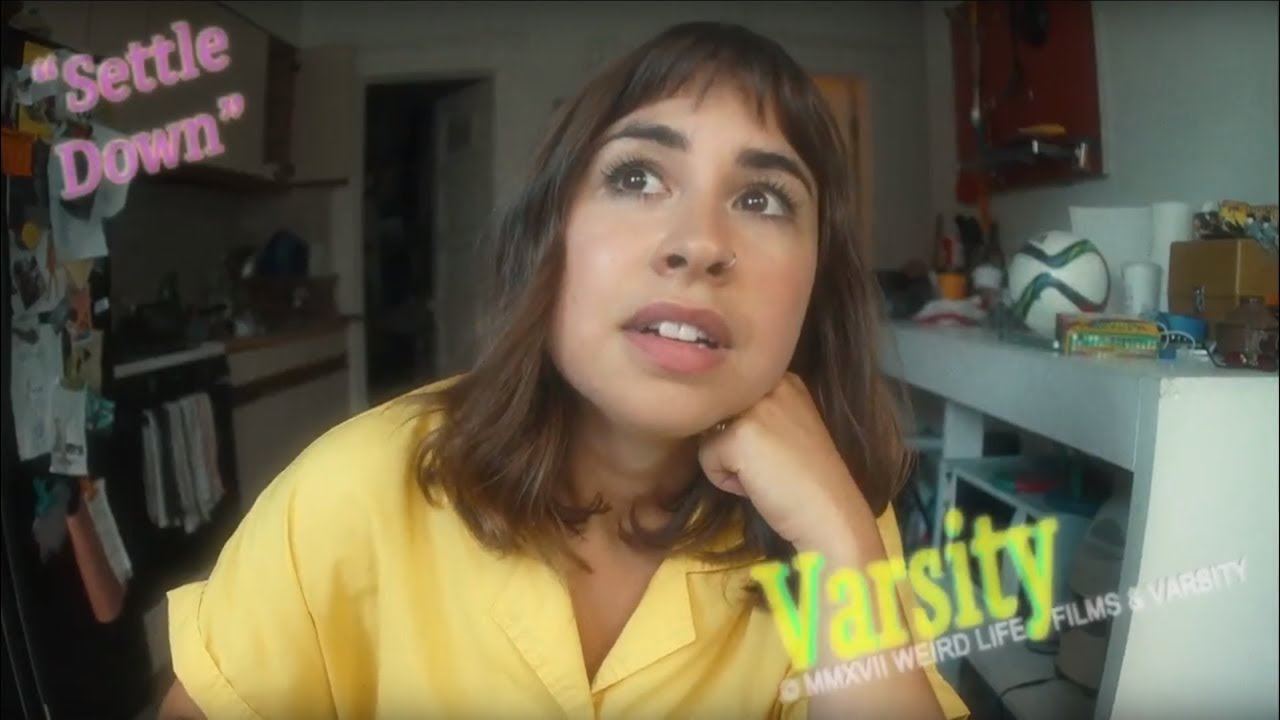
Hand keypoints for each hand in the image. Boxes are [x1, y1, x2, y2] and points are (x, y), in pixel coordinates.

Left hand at [698, 373, 876, 557]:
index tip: (773, 449)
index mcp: (785, 380)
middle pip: (720, 412)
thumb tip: (714, 418)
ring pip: (709, 433)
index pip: (734, 395)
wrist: (830, 514)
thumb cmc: (809, 479)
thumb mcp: (789, 428)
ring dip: (728, 461)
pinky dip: (725, 480)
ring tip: (764, 475)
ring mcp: (755, 408)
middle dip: (733, 442)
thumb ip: (758, 413)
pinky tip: (757, 486)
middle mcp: (770, 384)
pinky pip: (706, 458)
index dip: (743, 429)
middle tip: (769, 464)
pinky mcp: (738, 436)